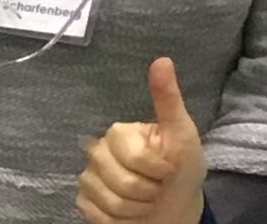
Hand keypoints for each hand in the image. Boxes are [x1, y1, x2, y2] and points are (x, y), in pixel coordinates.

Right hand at [76, 57, 206, 223]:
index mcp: (119, 133)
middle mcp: (97, 152)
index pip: (133, 156)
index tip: (168, 169)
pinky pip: (96, 213)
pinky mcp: (84, 202)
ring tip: (147, 201)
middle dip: (149, 191)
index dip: (158, 169)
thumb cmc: (182, 170)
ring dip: (138, 208)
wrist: (176, 208)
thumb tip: (163, 59)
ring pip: (110, 200)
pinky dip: (120, 220)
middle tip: (158, 187)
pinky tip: (130, 212)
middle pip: (121, 181)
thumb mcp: (183, 135)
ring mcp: (88, 178)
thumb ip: (168, 100)